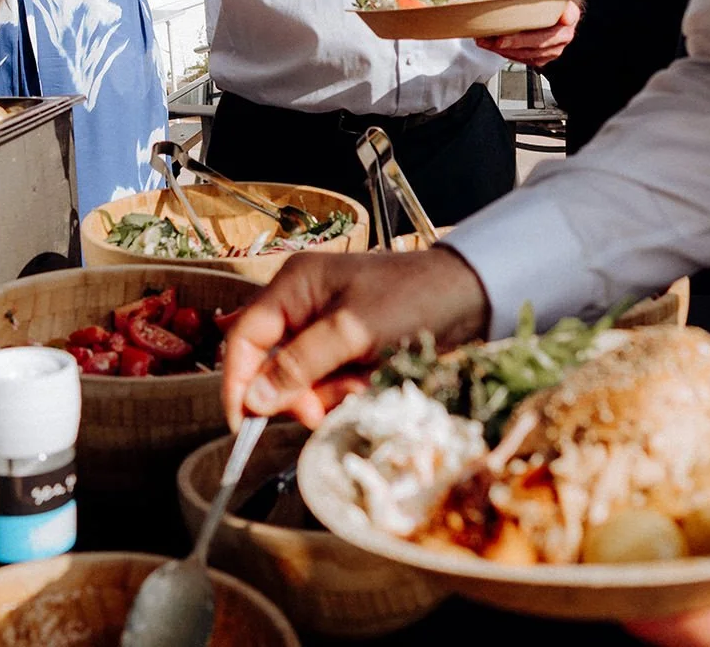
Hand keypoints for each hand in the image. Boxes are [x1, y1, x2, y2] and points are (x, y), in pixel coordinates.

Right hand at [221, 248, 489, 426]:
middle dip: (297, 392)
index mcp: (294, 286)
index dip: (238, 381)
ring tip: (362, 384)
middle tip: (319, 412)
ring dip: (329, 393)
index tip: (243, 424)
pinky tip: (371, 382)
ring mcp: (326, 328)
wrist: (471, 296)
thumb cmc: (413, 299)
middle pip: (272, 364)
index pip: (245, 337)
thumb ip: (300, 364)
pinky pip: (330, 382)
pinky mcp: (349, 349)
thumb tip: (254, 398)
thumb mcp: (352, 331)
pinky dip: (347, 391)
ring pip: (304, 380)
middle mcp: (303, 305)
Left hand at [478, 0, 581, 65]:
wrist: (542, 13)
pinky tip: (490, 46)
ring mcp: (551, 50)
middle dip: (518, 42)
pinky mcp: (538, 58)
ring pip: (528, 53)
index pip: (567, 18)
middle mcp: (563, 36)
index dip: (557, 20)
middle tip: (499, 39)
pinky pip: (521, 58)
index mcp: (570, 16)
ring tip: (486, 41)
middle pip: (541, 41)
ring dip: (505, 49)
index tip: (544, 22)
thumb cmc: (545, 0)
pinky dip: (504, 53)